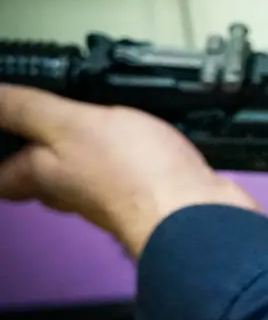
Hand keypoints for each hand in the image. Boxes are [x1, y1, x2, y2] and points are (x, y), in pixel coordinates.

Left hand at [0, 85, 257, 257]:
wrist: (195, 211)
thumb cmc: (134, 174)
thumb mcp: (70, 123)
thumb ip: (25, 109)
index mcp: (40, 176)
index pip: (1, 176)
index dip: (0, 155)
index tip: (8, 133)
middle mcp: (72, 192)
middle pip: (43, 180)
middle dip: (40, 157)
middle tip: (41, 129)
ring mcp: (111, 196)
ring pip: (85, 176)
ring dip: (87, 154)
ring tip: (93, 123)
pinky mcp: (149, 194)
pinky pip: (127, 173)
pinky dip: (128, 157)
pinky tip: (139, 139)